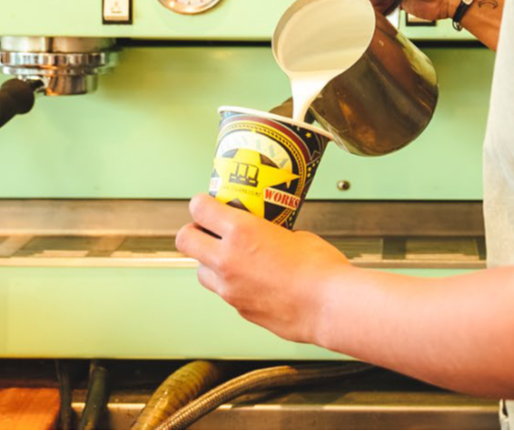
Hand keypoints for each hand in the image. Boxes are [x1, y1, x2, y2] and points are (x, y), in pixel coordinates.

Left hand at [176, 193, 350, 344]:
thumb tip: (267, 232)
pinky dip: (230, 283)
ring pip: (201, 271)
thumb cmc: (318, 269)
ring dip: (209, 261)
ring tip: (229, 256)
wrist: (328, 306)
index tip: (206, 202)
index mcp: (240, 233)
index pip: (200, 208)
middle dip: (192, 231)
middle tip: (206, 229)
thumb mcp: (293, 231)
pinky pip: (223, 292)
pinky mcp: (240, 310)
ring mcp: (230, 289)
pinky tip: (251, 279)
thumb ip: (269, 231)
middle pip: (185, 240)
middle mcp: (227, 261)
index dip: (200, 203)